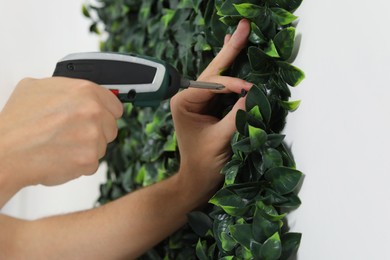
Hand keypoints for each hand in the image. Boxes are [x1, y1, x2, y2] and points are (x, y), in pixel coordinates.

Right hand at [0, 77, 122, 188]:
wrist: (4, 153)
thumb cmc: (16, 123)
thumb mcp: (35, 87)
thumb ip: (64, 87)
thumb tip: (75, 91)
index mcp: (85, 91)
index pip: (115, 105)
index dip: (105, 113)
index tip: (98, 118)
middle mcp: (93, 111)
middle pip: (111, 127)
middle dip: (96, 132)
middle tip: (73, 134)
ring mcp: (93, 136)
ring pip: (102, 146)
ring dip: (87, 148)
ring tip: (62, 145)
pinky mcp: (89, 159)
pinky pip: (92, 164)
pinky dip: (79, 164)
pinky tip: (61, 157)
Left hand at [170, 19, 251, 197]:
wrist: (199, 179)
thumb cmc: (205, 163)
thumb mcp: (220, 139)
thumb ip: (236, 116)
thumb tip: (252, 94)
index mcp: (183, 102)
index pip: (211, 84)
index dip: (233, 83)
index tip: (251, 88)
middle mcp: (188, 96)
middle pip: (213, 70)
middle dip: (230, 50)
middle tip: (243, 27)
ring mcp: (198, 99)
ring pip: (218, 74)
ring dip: (232, 55)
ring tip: (240, 34)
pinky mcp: (208, 104)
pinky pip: (222, 84)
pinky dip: (232, 69)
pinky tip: (234, 52)